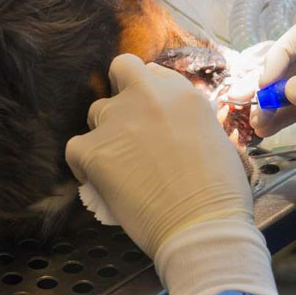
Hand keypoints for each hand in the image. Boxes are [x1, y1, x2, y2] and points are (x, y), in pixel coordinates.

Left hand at [65, 54, 252, 258]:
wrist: (201, 224)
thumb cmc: (220, 193)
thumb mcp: (216, 137)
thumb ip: (188, 119)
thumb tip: (171, 124)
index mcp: (181, 92)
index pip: (152, 72)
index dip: (148, 92)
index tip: (150, 114)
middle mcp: (147, 95)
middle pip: (121, 71)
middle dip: (120, 91)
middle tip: (128, 124)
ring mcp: (117, 120)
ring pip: (96, 112)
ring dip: (105, 132)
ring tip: (120, 164)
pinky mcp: (93, 149)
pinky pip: (75, 148)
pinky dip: (84, 163)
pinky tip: (99, 181)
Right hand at [252, 22, 295, 141]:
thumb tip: (290, 88)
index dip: (281, 55)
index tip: (264, 83)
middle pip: (292, 61)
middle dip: (265, 80)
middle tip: (240, 99)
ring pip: (288, 84)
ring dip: (268, 102)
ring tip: (256, 122)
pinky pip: (295, 104)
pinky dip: (278, 115)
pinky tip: (265, 129)